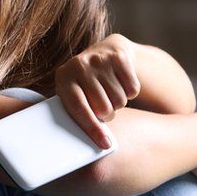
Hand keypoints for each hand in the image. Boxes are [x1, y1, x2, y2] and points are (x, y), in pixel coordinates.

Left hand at [55, 34, 140, 148]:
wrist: (107, 50)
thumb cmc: (88, 83)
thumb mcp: (76, 94)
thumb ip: (79, 115)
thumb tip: (97, 146)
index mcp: (64, 78)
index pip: (78, 109)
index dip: (92, 129)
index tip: (105, 145)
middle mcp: (79, 65)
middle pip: (103, 108)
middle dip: (107, 114)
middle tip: (104, 107)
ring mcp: (99, 59)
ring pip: (119, 100)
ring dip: (118, 103)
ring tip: (110, 93)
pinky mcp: (118, 56)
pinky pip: (132, 89)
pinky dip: (130, 92)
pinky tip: (121, 83)